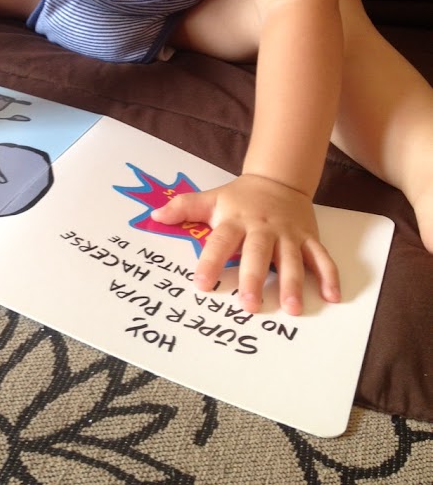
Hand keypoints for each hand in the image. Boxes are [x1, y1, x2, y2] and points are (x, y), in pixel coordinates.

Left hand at [151, 174, 340, 314]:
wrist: (278, 179)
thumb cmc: (240, 197)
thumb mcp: (211, 198)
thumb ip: (183, 208)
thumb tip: (155, 215)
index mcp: (236, 220)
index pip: (221, 241)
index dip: (210, 260)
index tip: (201, 283)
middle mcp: (262, 228)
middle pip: (258, 253)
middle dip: (254, 278)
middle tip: (249, 305)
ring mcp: (288, 234)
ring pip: (292, 259)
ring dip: (293, 283)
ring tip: (291, 309)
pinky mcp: (308, 238)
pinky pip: (321, 256)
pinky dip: (329, 275)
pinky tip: (332, 296)